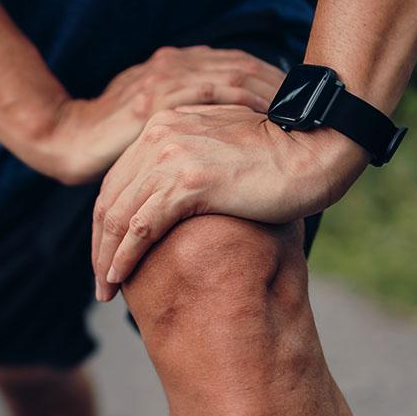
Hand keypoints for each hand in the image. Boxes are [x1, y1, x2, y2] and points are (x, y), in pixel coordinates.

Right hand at [36, 46, 285, 184]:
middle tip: (313, 104)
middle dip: (278, 85)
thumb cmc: (111, 140)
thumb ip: (189, 124)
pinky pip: (206, 98)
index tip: (303, 99)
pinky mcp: (152, 102)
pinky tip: (262, 118)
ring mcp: (162, 81)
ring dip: (267, 95)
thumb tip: (228, 138)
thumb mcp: (160, 128)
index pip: (234, 67)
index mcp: (177, 69)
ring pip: (230, 79)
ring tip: (298, 114)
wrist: (70, 141)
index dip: (270, 80)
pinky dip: (237, 106)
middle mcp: (173, 67)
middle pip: (241, 69)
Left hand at [91, 104, 368, 301]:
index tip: (106, 254)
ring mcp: (171, 156)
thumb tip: (179, 199)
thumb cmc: (281, 156)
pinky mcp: (187, 182)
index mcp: (164, 125)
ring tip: (105, 290)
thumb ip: (193, 163)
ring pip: (119, 215)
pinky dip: (125, 257)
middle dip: (100, 244)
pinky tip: (119, 279)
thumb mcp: (223, 150)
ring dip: (106, 258)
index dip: (107, 222)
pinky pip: (141, 226)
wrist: (317, 147)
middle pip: (109, 198)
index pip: (118, 180)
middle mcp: (159, 135)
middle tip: (100, 281)